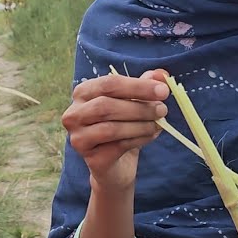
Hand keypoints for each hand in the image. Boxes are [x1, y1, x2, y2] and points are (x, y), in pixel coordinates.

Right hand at [61, 70, 169, 192]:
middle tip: (163, 110)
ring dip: (140, 125)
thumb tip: (161, 74)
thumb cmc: (123, 125)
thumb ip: (147, 85)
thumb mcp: (135, 101)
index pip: (109, 83)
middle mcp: (74, 114)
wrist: (117, 163)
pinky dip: (139, 139)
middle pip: (106, 105)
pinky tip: (151, 135)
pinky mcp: (90, 158)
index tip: (163, 91)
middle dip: (139, 107)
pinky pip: (117, 146)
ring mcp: (79, 137)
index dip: (137, 86)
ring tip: (158, 125)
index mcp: (83, 93)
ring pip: (111, 128)